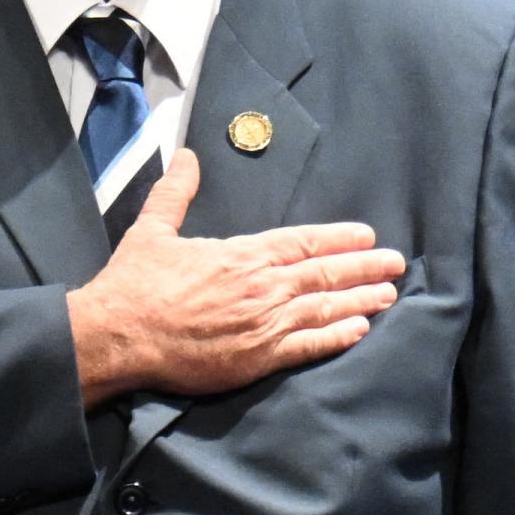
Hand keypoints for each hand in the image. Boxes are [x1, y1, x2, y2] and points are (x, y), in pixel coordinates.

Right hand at [64, 151, 406, 407]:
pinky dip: (335, 337)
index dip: (339, 238)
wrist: (118, 334)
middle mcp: (262, 286)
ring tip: (388, 295)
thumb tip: (187, 156)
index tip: (368, 235)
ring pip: (323, 308)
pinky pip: (306, 347)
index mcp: (243, 254)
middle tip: (396, 263)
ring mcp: (263, 323)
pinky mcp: (255, 358)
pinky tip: (359, 332)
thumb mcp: (154, 228)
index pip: (303, 241)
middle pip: (324, 273)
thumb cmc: (135, 283)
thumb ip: (176, 193)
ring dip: (359, 300)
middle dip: (364, 267)